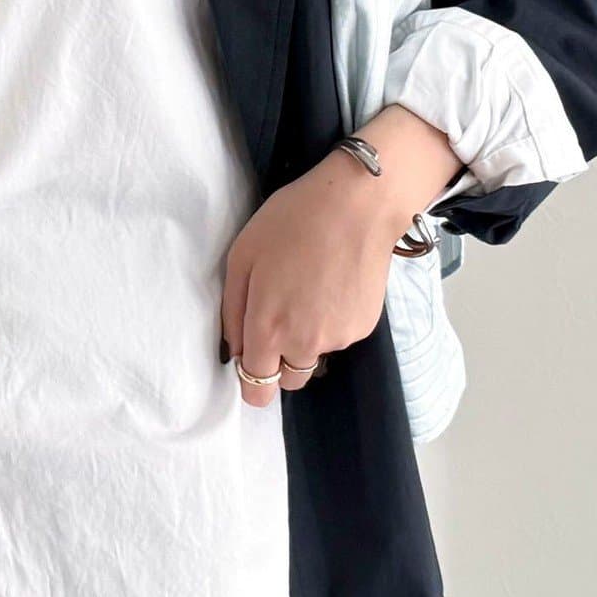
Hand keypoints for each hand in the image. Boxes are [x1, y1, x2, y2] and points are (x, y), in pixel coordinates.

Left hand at [220, 105, 460, 406]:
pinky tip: (333, 285)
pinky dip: (332, 321)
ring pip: (314, 356)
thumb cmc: (291, 222)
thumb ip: (232, 311)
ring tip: (309, 291)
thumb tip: (236, 349)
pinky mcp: (364, 326)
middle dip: (280, 360)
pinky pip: (338, 337)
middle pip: (288, 380)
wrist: (358, 205)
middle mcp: (304, 344)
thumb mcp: (241, 257)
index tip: (253, 357)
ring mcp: (338, 338)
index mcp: (268, 330)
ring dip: (307, 338)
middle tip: (280, 316)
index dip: (251, 379)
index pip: (257, 390)